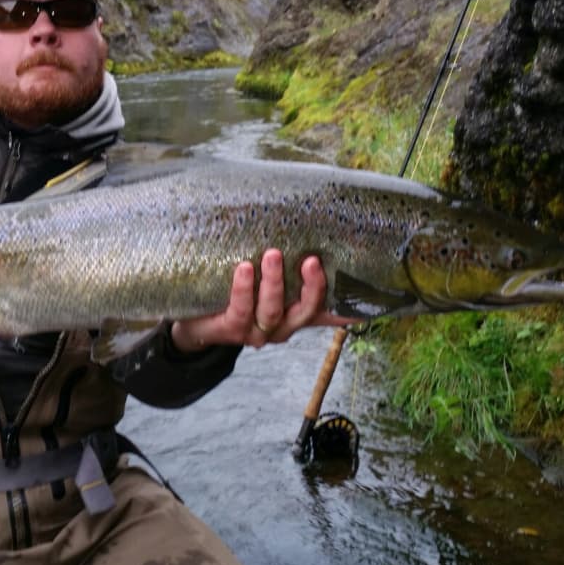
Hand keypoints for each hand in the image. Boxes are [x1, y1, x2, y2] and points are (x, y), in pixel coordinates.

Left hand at [170, 249, 353, 352]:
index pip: (328, 312)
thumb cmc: (236, 294)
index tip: (371, 301)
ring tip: (272, 255)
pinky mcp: (229, 329)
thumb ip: (289, 265)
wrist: (192, 320)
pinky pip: (240, 311)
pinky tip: (244, 269)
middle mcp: (280, 326)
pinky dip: (243, 289)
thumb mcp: (265, 280)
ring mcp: (256, 331)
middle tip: (311, 261)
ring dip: (274, 283)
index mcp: (294, 314)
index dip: (349, 309)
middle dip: (311, 288)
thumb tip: (312, 232)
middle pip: (304, 312)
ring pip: (272, 311)